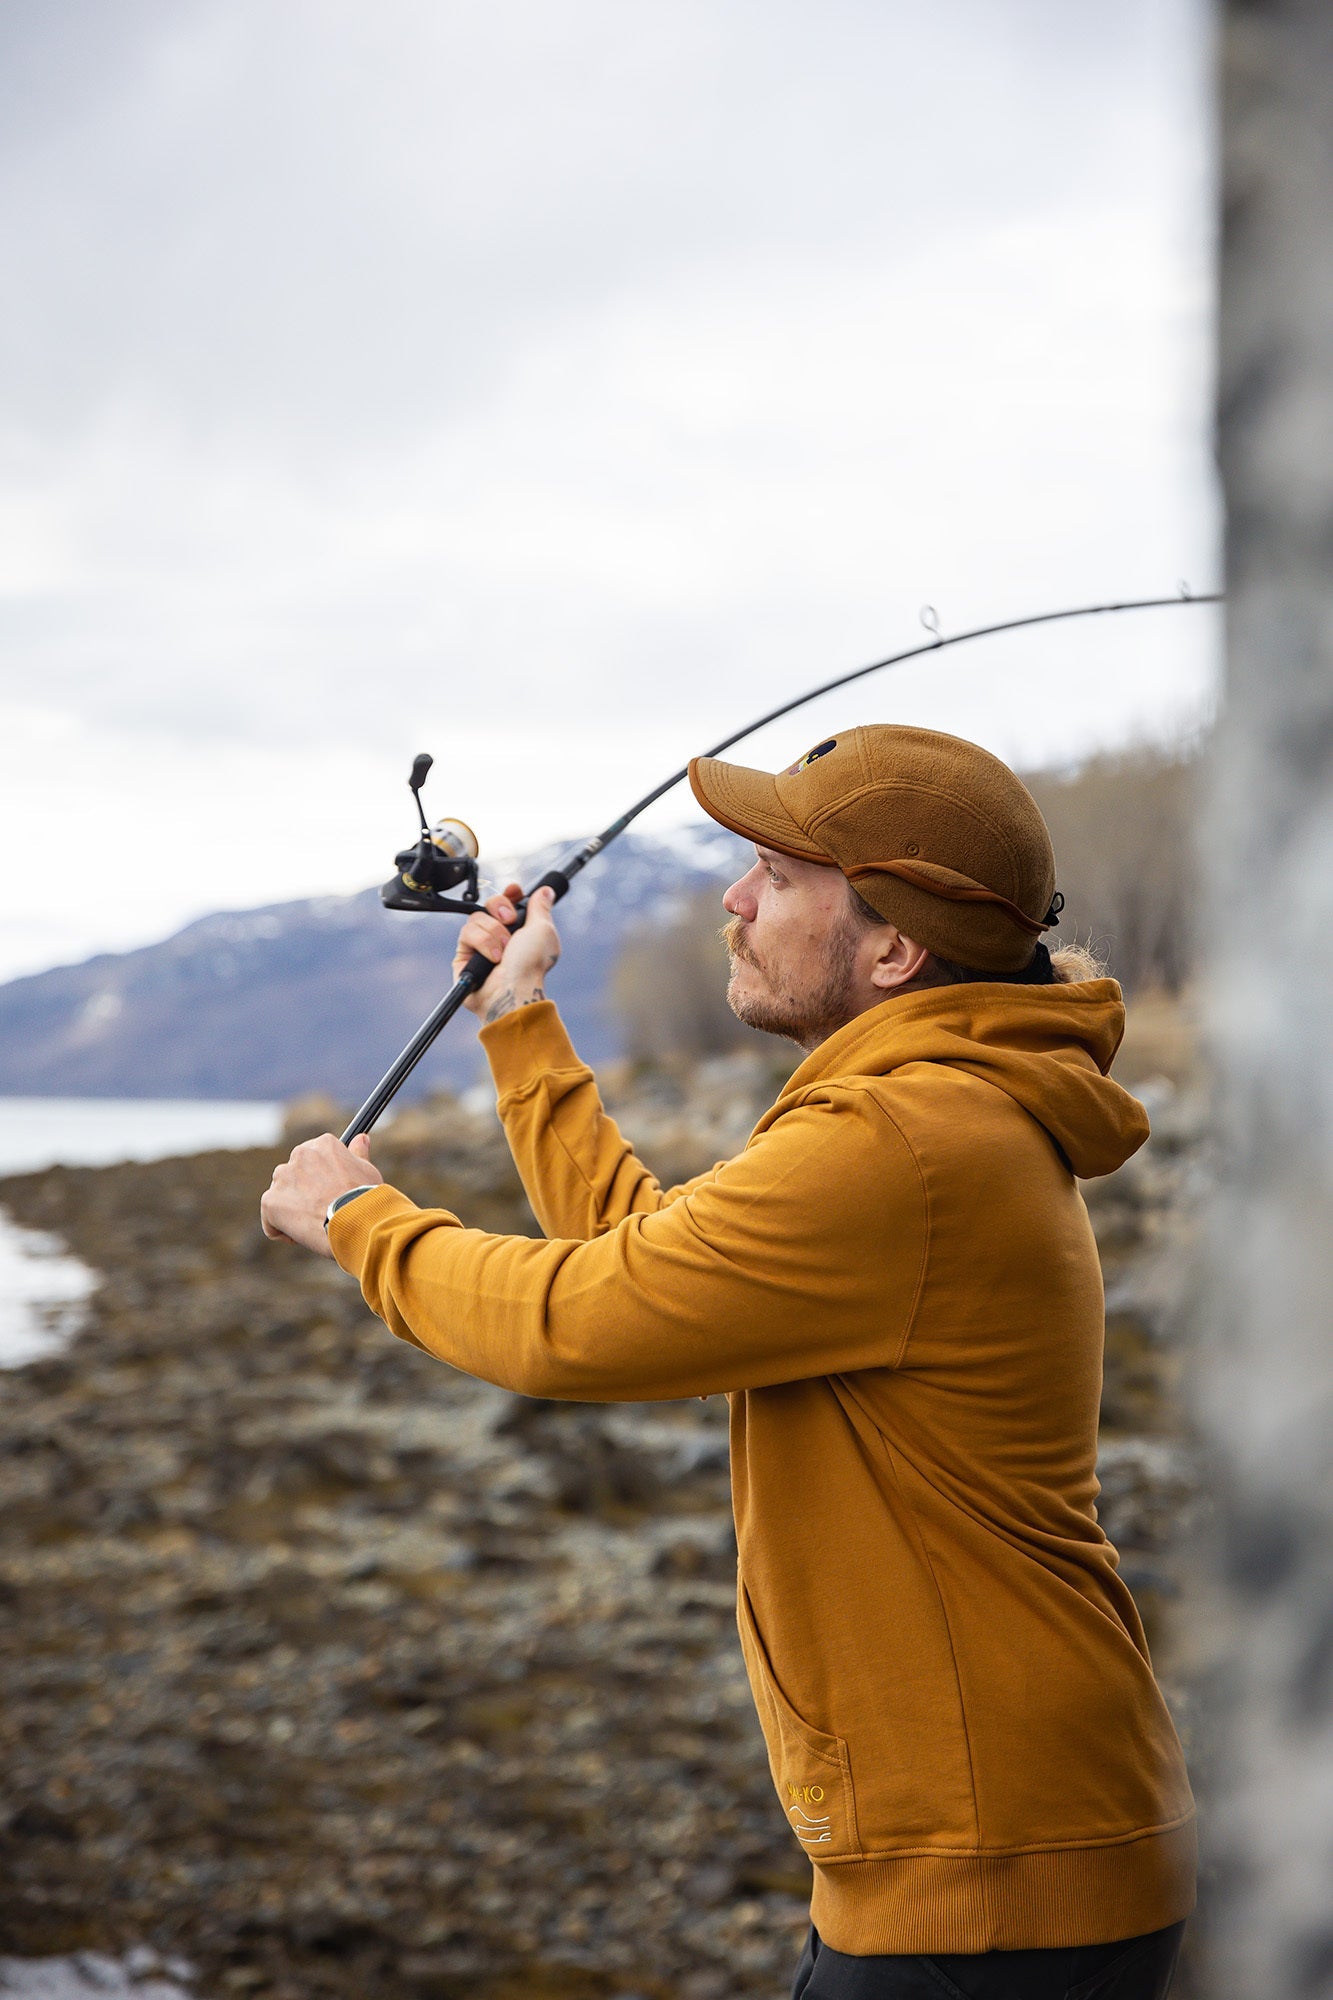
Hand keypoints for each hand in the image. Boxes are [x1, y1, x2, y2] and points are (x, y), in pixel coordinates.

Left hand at [260, 1132, 382, 1256]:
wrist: (356, 1222)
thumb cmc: (366, 1199)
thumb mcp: (366, 1171)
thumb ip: (357, 1154)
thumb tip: (361, 1139)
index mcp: (323, 1145)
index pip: (313, 1159)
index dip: (321, 1179)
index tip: (331, 1194)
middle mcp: (300, 1154)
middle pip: (294, 1175)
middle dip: (304, 1193)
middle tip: (322, 1210)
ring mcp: (282, 1177)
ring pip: (280, 1195)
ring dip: (292, 1210)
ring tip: (314, 1224)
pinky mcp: (270, 1201)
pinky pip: (270, 1219)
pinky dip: (282, 1230)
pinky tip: (303, 1236)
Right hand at [454, 880, 560, 1022]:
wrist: (514, 989)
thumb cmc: (532, 964)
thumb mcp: (543, 930)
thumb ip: (541, 907)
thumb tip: (546, 890)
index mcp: (520, 929)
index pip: (508, 902)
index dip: (509, 894)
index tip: (515, 890)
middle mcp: (499, 936)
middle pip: (489, 903)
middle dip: (500, 908)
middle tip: (510, 921)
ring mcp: (480, 946)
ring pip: (477, 918)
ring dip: (494, 933)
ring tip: (504, 952)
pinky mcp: (464, 956)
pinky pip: (466, 933)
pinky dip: (482, 943)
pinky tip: (493, 959)